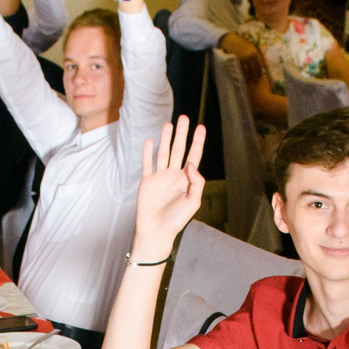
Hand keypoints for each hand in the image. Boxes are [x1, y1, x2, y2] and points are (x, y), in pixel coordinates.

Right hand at [131, 116, 208, 257]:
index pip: (194, 156)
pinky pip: (147, 164)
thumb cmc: (176, 220)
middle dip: (182, 134)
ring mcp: (160, 177)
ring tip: (168, 124)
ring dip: (166, 138)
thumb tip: (190, 163)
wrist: (156, 231)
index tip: (201, 127)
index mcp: (186, 180)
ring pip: (163, 153)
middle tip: (184, 118)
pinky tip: (149, 141)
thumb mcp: (193, 201)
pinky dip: (147, 152)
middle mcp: (174, 176)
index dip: (197, 142)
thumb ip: (196, 181)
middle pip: (179, 150)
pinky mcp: (147, 182)